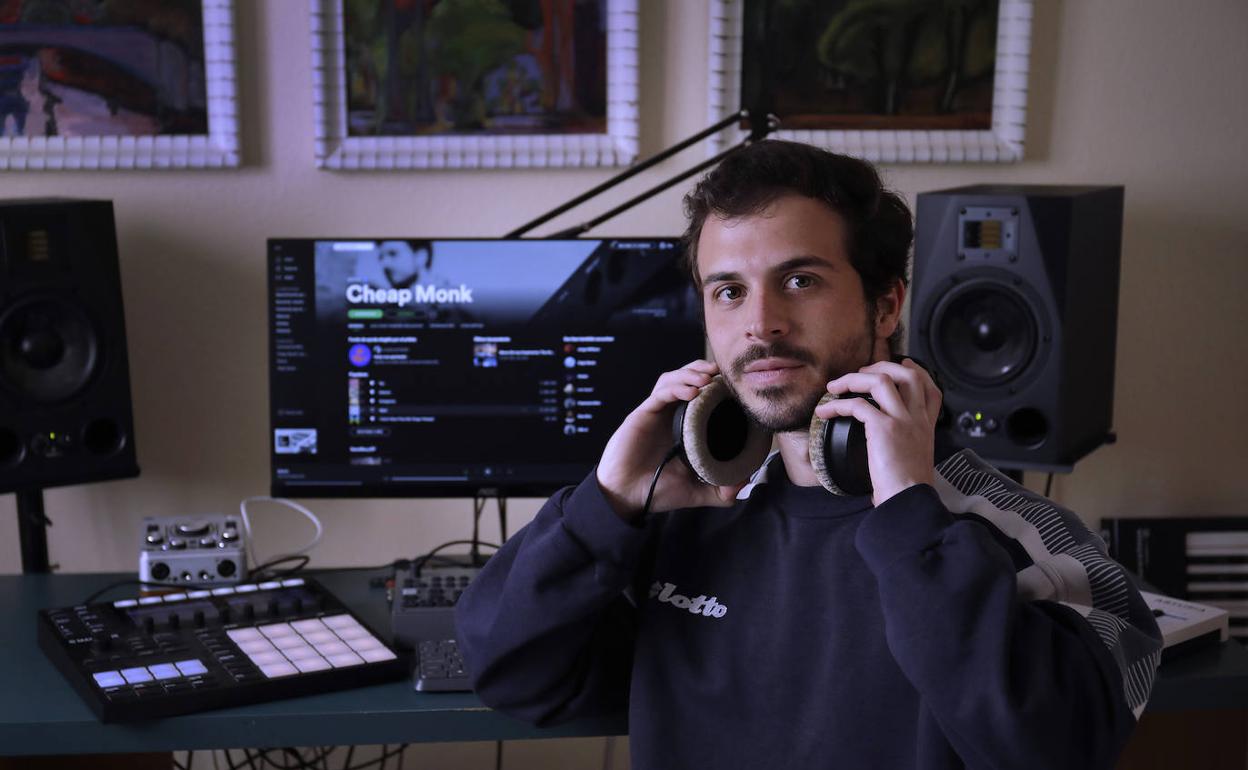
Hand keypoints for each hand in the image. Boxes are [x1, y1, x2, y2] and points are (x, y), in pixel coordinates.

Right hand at [596, 360, 745, 521]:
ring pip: (672, 379)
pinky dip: (676, 387)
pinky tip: (692, 391)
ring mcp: (655, 413)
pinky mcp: (642, 415)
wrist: (627, 497)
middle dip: (703, 369)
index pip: (700, 394)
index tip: (735, 385)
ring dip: (690, 373)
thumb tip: (743, 483)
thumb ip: (721, 491)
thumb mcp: (697, 492)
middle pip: (685, 378)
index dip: (716, 384)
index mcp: (683, 426)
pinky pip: (659, 394)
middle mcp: (669, 415)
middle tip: (721, 372)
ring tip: (707, 378)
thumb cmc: (657, 491)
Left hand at [813, 358, 941, 505]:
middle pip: (908, 375)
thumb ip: (904, 445)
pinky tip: (826, 411)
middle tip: (861, 372)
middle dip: (882, 366)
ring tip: (835, 386)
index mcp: (926, 426)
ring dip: (854, 379)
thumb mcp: (913, 460)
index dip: (918, 372)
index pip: (931, 389)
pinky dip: (837, 404)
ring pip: (880, 380)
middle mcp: (917, 419)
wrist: (908, 499)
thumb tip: (884, 448)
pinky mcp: (884, 428)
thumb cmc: (906, 488)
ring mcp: (902, 420)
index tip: (904, 364)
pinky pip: (857, 405)